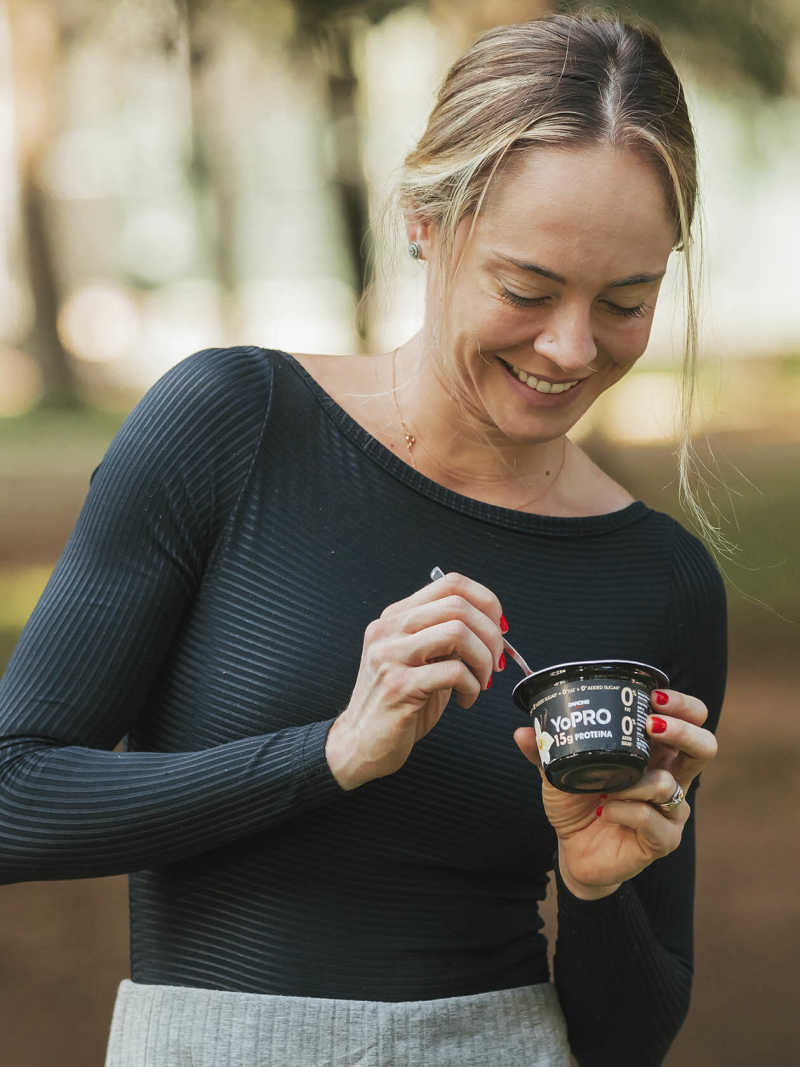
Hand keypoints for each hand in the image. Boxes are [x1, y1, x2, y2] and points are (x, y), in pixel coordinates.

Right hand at [327, 571, 505, 789]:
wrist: (360, 743)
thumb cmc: (397, 704)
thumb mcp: (421, 660)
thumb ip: (446, 638)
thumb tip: (491, 626)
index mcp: (396, 616)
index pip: (450, 583)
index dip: (486, 601)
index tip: (499, 627)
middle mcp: (389, 628)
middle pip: (458, 605)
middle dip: (490, 634)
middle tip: (495, 662)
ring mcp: (390, 655)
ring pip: (457, 632)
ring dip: (482, 659)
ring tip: (482, 682)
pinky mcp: (398, 685)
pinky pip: (453, 671)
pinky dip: (472, 686)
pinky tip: (466, 700)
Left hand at [513, 688, 717, 898]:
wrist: (574, 850)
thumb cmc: (577, 802)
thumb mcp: (559, 770)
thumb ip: (545, 749)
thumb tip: (523, 731)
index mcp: (654, 751)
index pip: (691, 719)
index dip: (682, 705)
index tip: (655, 696)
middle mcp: (670, 776)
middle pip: (706, 746)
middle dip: (683, 731)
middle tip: (651, 725)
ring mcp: (670, 810)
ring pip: (673, 786)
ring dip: (638, 781)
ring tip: (609, 785)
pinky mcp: (662, 839)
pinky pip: (651, 819)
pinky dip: (626, 811)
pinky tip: (608, 809)